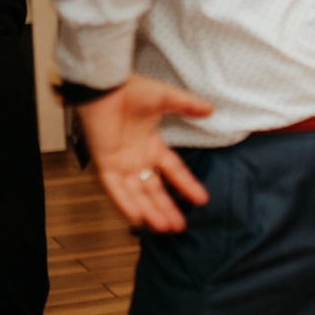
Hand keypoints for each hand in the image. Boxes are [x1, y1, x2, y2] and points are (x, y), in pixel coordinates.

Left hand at [78, 75, 213, 233]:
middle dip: (167, 208)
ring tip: (163, 227)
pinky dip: (125, 202)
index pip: (173, 170)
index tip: (202, 200)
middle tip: (179, 226)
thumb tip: (211, 109)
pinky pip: (116, 188)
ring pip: (137, 194)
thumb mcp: (166, 98)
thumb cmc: (131, 89)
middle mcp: (137, 158)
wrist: (104, 87)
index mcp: (151, 145)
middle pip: (155, 189)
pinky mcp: (105, 163)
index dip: (186, 185)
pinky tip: (136, 217)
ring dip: (150, 210)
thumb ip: (188, 105)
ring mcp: (121, 163)